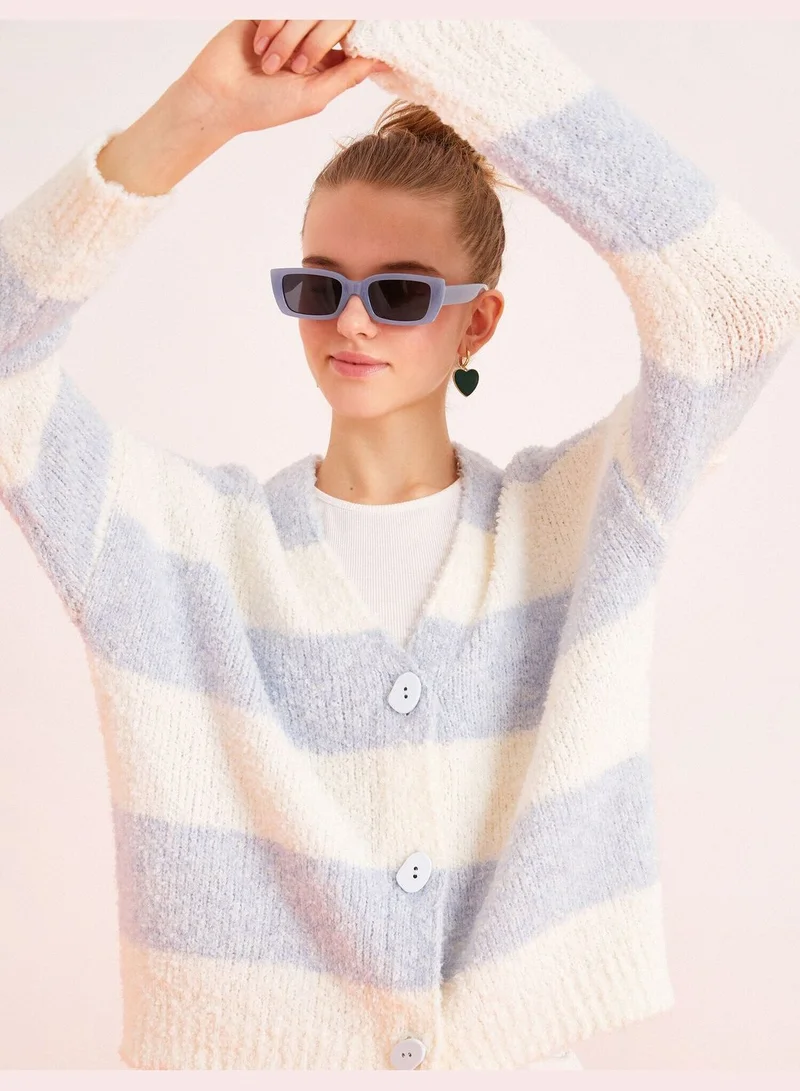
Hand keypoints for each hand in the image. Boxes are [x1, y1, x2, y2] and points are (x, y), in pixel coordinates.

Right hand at [181, 19, 391, 137]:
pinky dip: (272, 26)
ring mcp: (288, 23)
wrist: (218, 96)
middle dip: (314, 43)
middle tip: (294, 67)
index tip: (343, 48)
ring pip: (307, 12)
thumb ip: (347, 76)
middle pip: (333, 20)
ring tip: (269, 65)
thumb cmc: (264, 106)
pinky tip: (258, 48)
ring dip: (288, 39)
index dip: (355, 37)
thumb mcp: (313, 97)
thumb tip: (384, 62)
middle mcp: (309, 40)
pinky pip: (281, 6)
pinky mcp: (265, 11)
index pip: (352, 38)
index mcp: (326, 63)